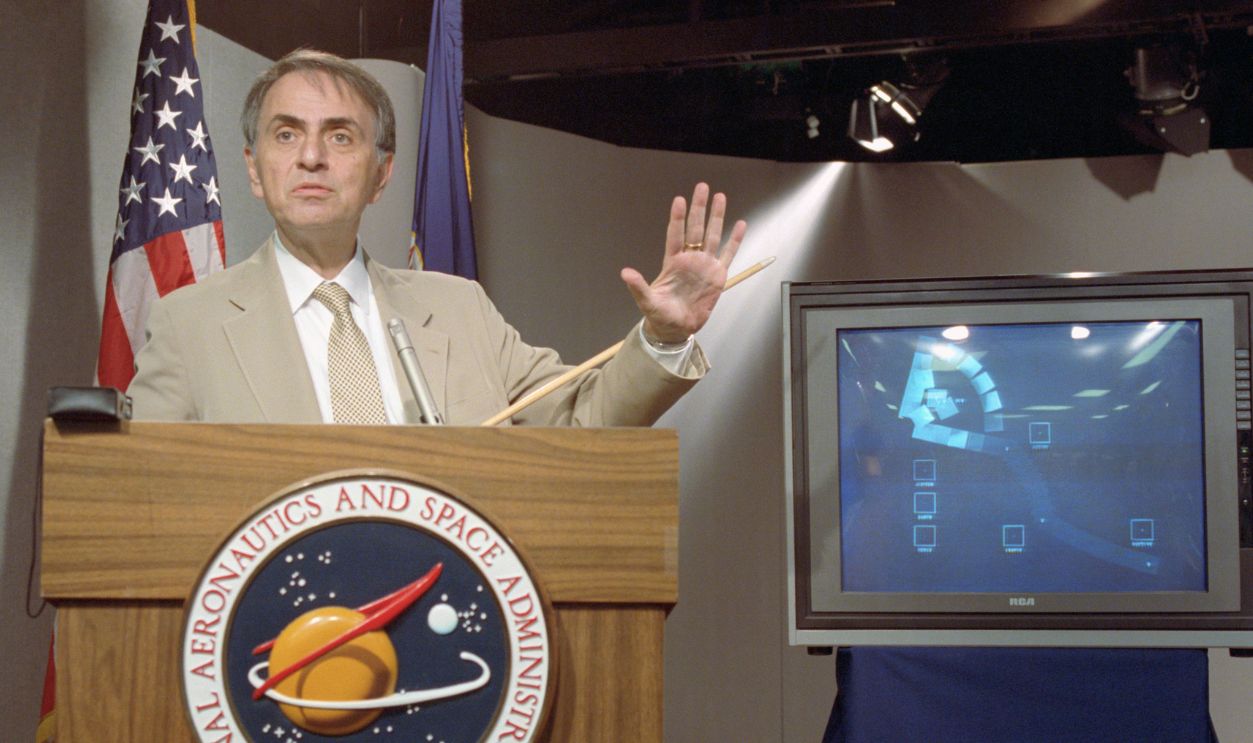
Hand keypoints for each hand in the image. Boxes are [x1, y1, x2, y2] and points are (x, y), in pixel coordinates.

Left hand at [620, 183, 747, 342]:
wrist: (677, 329)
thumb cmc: (660, 315)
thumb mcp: (647, 301)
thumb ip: (638, 286)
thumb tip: (625, 272)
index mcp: (672, 262)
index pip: (675, 235)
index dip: (677, 218)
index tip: (679, 201)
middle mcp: (689, 259)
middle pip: (696, 228)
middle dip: (699, 208)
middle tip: (702, 187)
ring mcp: (705, 265)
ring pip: (713, 235)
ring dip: (717, 217)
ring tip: (720, 197)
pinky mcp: (718, 275)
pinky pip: (728, 254)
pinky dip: (735, 240)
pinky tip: (740, 224)